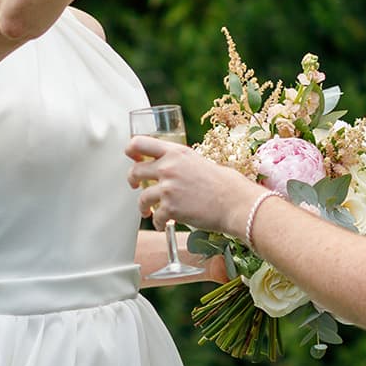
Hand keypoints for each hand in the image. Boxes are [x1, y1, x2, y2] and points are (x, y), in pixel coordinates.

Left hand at [127, 137, 261, 236]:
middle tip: (134, 185)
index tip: (132, 157)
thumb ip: (179, 162)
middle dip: (132, 180)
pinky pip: (155, 217)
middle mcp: (168, 167)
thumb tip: (167, 168)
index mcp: (176, 152)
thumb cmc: (224, 184)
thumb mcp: (198, 161)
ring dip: (143, 206)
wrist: (235, 202)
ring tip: (147, 211)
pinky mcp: (170, 208)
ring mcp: (168, 188)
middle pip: (135, 171)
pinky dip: (158, 222)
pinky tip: (163, 223)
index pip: (140, 142)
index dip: (130, 150)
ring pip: (141, 197)